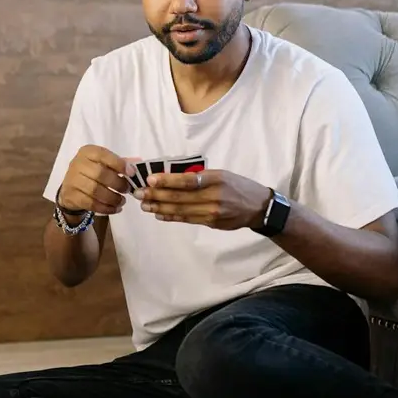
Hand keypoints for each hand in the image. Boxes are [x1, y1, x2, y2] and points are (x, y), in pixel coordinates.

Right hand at [57, 144, 131, 214]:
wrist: (71, 189)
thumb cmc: (92, 174)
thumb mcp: (104, 164)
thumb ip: (119, 163)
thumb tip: (136, 165)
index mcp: (87, 152)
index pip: (103, 155)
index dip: (119, 164)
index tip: (132, 173)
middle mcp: (78, 164)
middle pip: (100, 174)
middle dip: (117, 183)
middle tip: (127, 190)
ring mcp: (72, 180)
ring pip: (95, 191)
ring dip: (113, 198)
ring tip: (122, 201)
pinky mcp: (72, 196)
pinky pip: (91, 204)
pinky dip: (106, 208)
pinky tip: (115, 209)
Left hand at [139, 169, 273, 229]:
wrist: (258, 207)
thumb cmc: (237, 186)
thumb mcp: (222, 174)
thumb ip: (200, 176)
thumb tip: (172, 177)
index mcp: (217, 179)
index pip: (188, 180)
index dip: (167, 180)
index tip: (150, 179)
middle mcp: (214, 196)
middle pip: (180, 197)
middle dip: (156, 195)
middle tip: (139, 194)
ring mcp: (212, 212)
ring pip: (181, 210)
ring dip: (160, 207)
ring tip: (144, 205)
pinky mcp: (211, 223)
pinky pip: (187, 219)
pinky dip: (171, 216)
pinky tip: (159, 213)